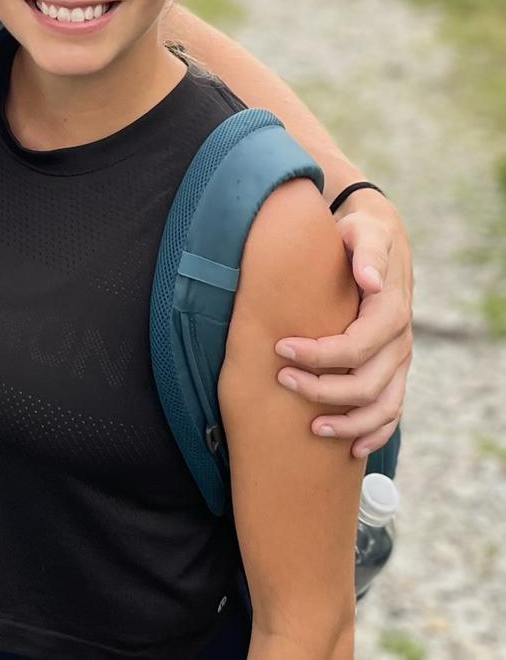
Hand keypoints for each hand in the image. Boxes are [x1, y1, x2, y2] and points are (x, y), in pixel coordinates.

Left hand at [274, 191, 412, 456]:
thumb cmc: (361, 235)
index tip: (279, 347)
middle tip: (281, 379)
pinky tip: (353, 447)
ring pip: (383, 406)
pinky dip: (375, 432)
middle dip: (322, 388)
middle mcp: (399, 341)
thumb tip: (370, 280)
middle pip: (366, 383)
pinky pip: (392, 410)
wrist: (380, 239)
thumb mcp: (364, 232)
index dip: (318, 354)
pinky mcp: (394, 368)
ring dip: (349, 422)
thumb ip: (366, 253)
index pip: (355, 346)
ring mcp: (399, 359)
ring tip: (312, 427)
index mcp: (390, 312)